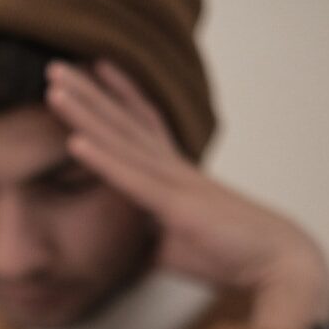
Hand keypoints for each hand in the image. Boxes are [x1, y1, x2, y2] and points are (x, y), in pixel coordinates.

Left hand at [45, 59, 328, 328]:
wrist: (273, 262)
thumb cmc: (227, 254)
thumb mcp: (174, 245)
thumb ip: (148, 236)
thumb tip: (129, 246)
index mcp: (175, 174)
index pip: (142, 125)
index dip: (117, 96)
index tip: (93, 70)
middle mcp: (173, 168)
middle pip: (124, 122)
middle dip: (88, 93)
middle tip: (54, 66)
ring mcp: (174, 182)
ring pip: (122, 140)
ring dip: (86, 113)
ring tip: (55, 85)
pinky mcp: (176, 206)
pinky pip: (132, 179)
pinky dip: (102, 160)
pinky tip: (75, 140)